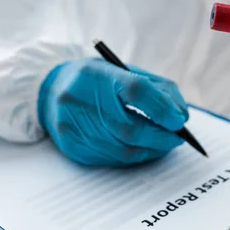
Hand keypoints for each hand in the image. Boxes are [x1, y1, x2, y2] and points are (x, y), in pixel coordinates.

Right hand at [37, 58, 188, 165]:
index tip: (179, 119)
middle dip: (162, 136)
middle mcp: (80, 100)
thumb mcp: (124, 71)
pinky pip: (113, 159)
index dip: (162, 107)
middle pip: (131, 127)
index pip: (135, 90)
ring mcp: (73, 127)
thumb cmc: (98, 79)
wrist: (49, 90)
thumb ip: (156, 89)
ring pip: (124, 149)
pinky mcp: (73, 147)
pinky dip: (136, 155)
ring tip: (167, 143)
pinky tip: (146, 149)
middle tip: (179, 137)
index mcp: (96, 75)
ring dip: (152, 149)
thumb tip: (181, 115)